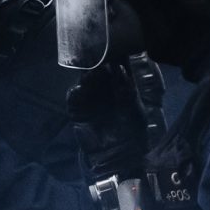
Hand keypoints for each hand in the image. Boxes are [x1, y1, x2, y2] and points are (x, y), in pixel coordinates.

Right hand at [65, 64, 146, 180]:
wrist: (120, 159)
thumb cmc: (133, 135)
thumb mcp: (136, 111)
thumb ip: (128, 91)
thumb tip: (119, 69)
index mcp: (121, 89)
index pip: (116, 69)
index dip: (115, 58)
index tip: (114, 49)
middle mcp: (105, 92)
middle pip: (98, 72)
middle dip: (97, 64)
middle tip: (99, 57)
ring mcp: (90, 101)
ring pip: (85, 83)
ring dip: (86, 76)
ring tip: (91, 72)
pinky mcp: (78, 112)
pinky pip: (73, 99)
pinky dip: (75, 93)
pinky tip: (80, 89)